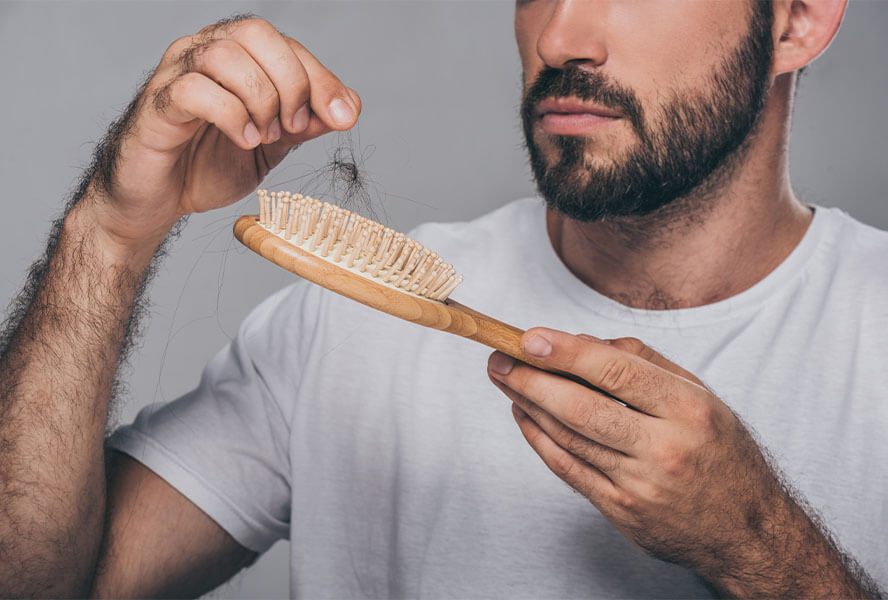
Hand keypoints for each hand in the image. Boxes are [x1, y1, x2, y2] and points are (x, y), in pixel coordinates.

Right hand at [86, 16, 360, 246]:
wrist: (157, 202)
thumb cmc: (205, 166)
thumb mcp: (271, 148)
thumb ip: (303, 125)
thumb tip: (347, 108)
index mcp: (236, 58)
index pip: (286, 44)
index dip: (321, 78)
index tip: (344, 116)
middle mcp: (204, 53)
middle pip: (256, 33)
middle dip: (291, 82)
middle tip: (293, 128)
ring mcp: (175, 74)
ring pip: (223, 54)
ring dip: (259, 98)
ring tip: (264, 137)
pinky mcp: (156, 105)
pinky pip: (192, 89)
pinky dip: (229, 114)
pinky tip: (243, 140)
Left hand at [487, 328, 788, 583]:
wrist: (745, 530)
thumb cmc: (721, 453)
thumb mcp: (702, 396)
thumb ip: (646, 363)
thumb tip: (585, 342)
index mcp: (688, 410)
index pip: (615, 372)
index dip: (565, 352)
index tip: (529, 337)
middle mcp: (664, 448)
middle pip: (581, 408)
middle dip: (531, 380)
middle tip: (499, 360)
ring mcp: (640, 486)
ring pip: (568, 439)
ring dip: (529, 406)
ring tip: (507, 381)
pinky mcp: (622, 512)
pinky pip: (569, 470)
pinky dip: (540, 441)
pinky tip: (526, 417)